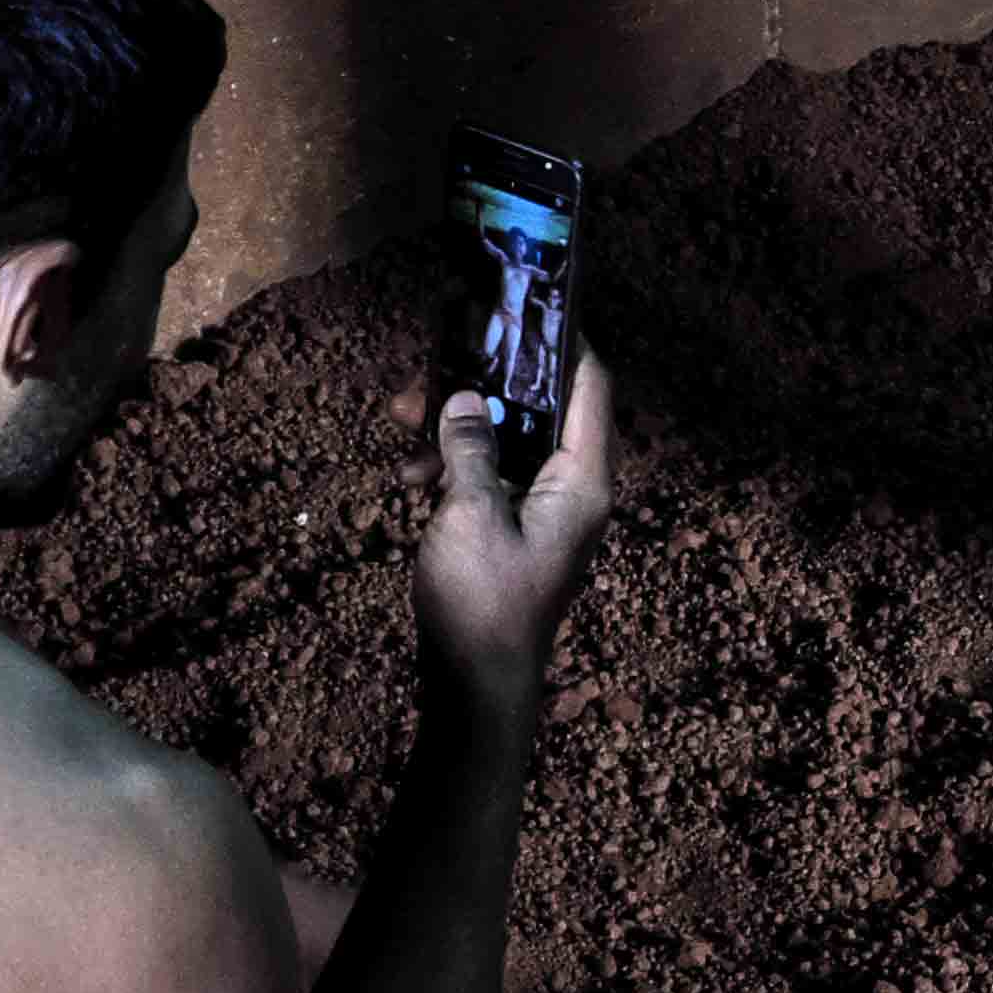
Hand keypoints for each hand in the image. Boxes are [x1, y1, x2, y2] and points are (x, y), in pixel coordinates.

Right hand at [414, 350, 614, 683]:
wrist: (475, 689)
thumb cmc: (483, 603)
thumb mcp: (470, 514)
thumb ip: (470, 449)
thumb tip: (462, 400)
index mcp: (584, 480)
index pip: (590, 387)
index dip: (565, 340)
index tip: (530, 303)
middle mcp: (575, 490)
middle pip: (538, 410)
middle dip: (482, 387)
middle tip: (429, 371)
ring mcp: (545, 513)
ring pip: (506, 444)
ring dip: (456, 430)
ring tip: (402, 422)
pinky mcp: (515, 533)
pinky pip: (490, 480)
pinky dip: (453, 471)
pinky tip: (409, 478)